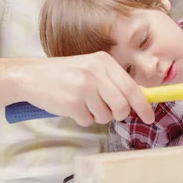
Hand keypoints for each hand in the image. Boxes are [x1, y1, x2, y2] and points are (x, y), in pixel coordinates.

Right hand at [13, 52, 154, 126]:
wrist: (32, 75)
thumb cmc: (66, 74)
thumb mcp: (92, 69)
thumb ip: (114, 81)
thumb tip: (139, 99)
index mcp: (104, 61)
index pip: (132, 87)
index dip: (144, 105)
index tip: (150, 117)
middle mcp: (96, 72)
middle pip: (122, 106)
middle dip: (118, 114)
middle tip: (107, 110)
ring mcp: (84, 87)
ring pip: (105, 116)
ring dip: (96, 115)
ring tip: (84, 103)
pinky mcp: (72, 102)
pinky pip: (88, 121)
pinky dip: (82, 118)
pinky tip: (72, 106)